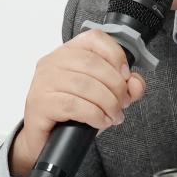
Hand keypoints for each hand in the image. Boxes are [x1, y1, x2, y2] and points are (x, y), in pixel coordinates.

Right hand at [10, 29, 146, 176]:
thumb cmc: (71, 113)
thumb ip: (124, 87)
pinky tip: (100, 121)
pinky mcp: (41, 103)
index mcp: (67, 53)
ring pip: (85, 85)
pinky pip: (74, 105)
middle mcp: (52, 62)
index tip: (126, 76)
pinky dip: (95, 115)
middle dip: (116, 86)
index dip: (116, 55)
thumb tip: (136, 84)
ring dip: (108, 103)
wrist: (44, 138)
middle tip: (122, 104)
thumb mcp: (102, 96)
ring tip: (113, 115)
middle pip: (93, 64)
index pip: (94, 38)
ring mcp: (43, 82)